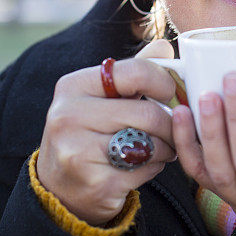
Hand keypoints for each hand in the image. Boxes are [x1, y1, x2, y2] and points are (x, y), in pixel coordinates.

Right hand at [36, 40, 177, 225]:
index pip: (136, 72)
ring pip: (152, 143)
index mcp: (73, 86)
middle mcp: (69, 116)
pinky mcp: (98, 184)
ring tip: (160, 146)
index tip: (170, 93)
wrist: (60, 188)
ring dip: (167, 146)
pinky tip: (145, 165)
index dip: (164, 82)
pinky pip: (147, 169)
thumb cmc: (89, 132)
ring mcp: (80, 152)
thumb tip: (165, 47)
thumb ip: (133, 71)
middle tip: (175, 128)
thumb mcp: (102, 96)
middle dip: (171, 123)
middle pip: (149, 113)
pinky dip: (156, 167)